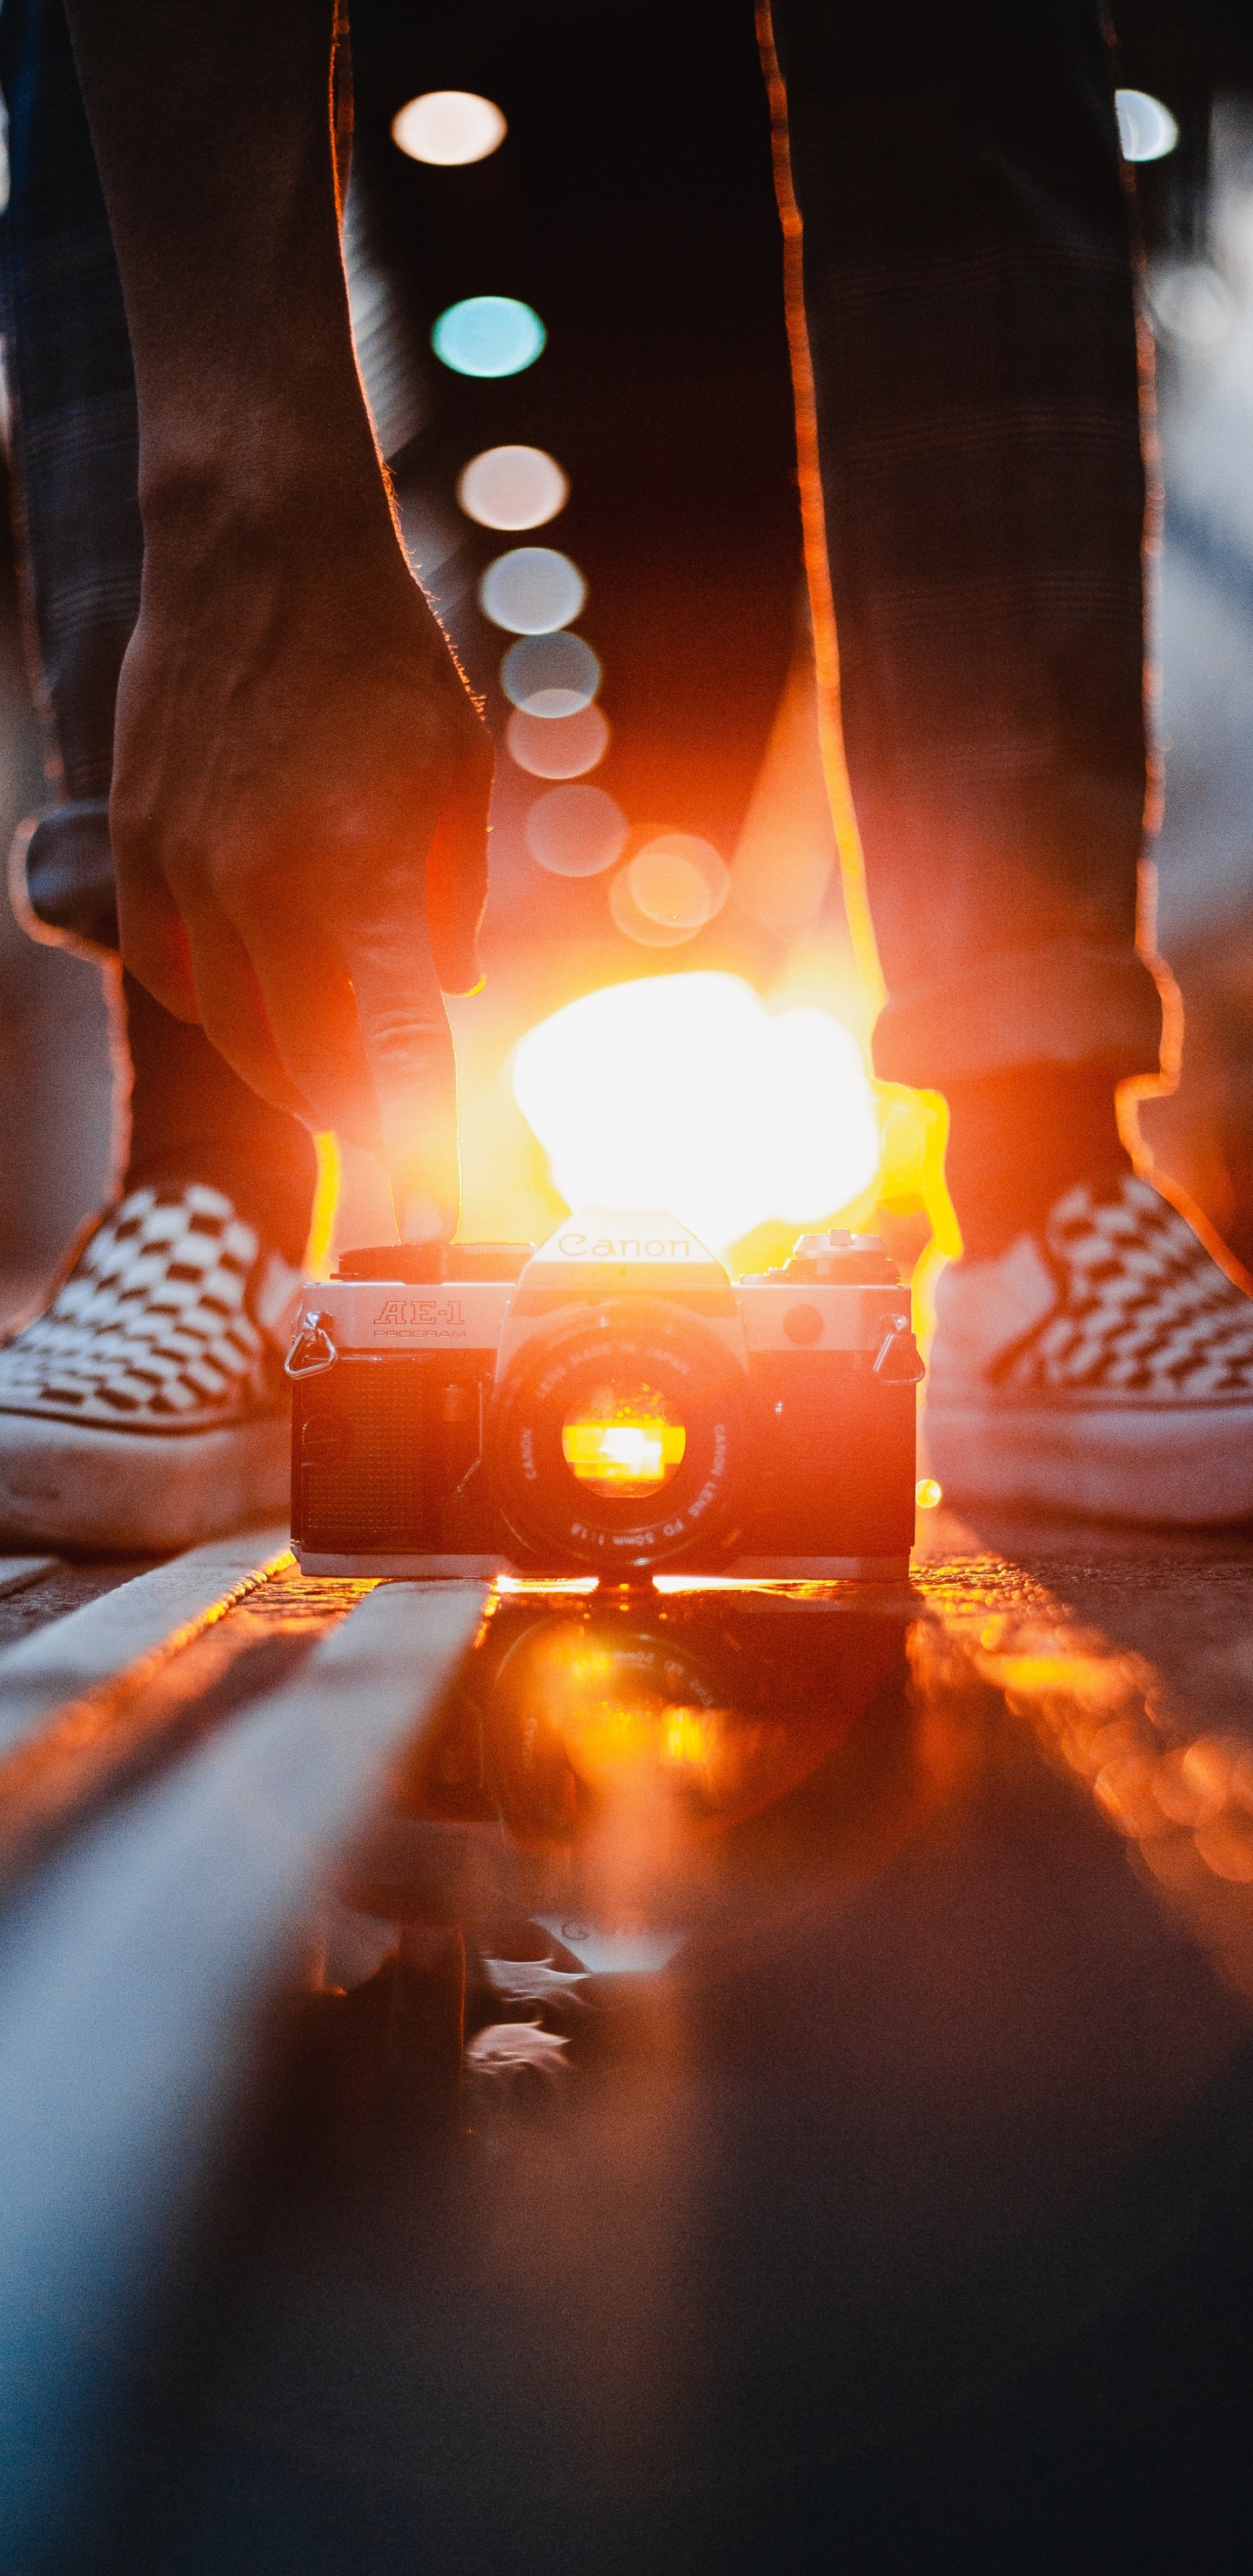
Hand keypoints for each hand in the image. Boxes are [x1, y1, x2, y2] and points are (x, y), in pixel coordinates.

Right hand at [110, 491, 491, 1242]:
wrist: (255, 551)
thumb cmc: (378, 657)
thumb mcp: (456, 778)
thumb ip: (448, 904)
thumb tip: (443, 997)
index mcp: (358, 877)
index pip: (395, 1054)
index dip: (423, 1145)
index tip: (442, 1209)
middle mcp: (260, 893)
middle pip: (308, 1069)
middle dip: (361, 1121)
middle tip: (401, 1143)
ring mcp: (187, 877)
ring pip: (236, 1036)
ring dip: (295, 1076)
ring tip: (342, 1086)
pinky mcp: (140, 853)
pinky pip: (176, 978)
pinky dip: (225, 1013)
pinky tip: (265, 1009)